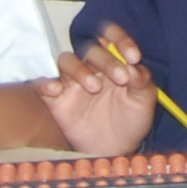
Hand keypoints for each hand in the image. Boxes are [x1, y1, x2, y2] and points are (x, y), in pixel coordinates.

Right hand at [39, 23, 159, 154]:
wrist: (116, 149)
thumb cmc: (131, 119)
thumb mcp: (144, 100)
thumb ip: (142, 80)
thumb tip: (133, 66)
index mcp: (114, 60)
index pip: (111, 37)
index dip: (120, 39)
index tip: (134, 56)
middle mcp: (91, 66)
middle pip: (91, 49)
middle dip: (107, 60)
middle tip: (121, 77)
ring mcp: (72, 82)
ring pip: (67, 61)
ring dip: (79, 69)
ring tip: (94, 87)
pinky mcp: (55, 99)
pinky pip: (42, 84)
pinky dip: (45, 82)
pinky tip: (55, 89)